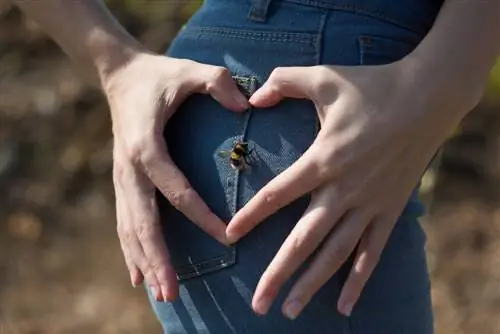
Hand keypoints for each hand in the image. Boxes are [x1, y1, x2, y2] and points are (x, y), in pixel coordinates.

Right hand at [106, 53, 248, 301]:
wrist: (121, 75)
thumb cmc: (160, 76)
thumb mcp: (190, 71)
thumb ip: (217, 82)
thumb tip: (246, 105)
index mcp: (146, 146)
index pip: (175, 189)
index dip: (201, 215)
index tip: (227, 236)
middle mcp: (129, 169)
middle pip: (143, 222)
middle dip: (158, 258)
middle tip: (172, 293)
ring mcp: (122, 178)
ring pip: (130, 229)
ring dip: (144, 262)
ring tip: (161, 294)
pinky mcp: (122, 182)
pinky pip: (125, 222)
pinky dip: (131, 251)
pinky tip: (138, 277)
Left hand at [226, 62, 465, 317]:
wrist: (429, 97)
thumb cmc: (374, 86)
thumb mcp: (325, 77)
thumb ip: (285, 82)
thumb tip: (252, 96)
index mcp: (325, 158)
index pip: (279, 194)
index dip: (251, 215)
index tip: (229, 237)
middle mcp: (345, 189)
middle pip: (305, 239)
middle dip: (279, 273)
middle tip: (258, 303)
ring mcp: (369, 203)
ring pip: (336, 253)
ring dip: (312, 283)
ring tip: (290, 310)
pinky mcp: (390, 210)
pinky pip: (373, 251)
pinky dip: (359, 280)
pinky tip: (344, 306)